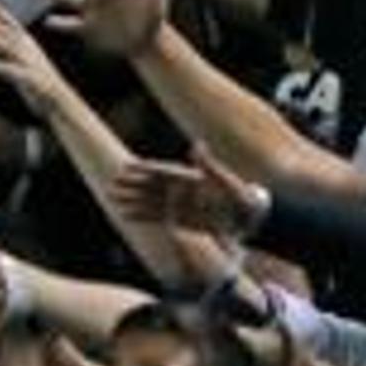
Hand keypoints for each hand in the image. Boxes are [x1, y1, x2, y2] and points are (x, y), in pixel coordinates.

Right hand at [109, 159, 267, 241]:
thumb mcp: (228, 181)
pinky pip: (157, 217)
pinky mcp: (182, 220)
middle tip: (114, 181)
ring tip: (114, 198)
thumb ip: (210, 166)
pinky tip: (127, 215)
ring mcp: (183, 205)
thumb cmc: (242, 198)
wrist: (251, 219)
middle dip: (135, 183)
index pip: (165, 172)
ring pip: (152, 201)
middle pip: (154, 185)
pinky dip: (142, 215)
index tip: (130, 165)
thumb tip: (196, 145)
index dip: (147, 169)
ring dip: (133, 200)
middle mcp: (185, 190)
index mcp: (194, 178)